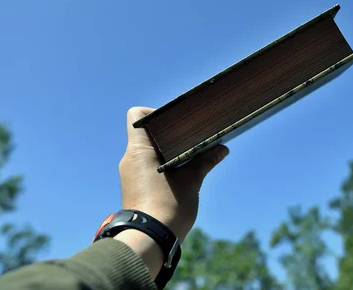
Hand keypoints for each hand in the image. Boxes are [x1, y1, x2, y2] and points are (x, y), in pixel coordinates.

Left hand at [118, 106, 228, 241]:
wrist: (149, 241)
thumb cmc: (167, 207)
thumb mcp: (191, 181)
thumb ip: (205, 161)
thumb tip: (222, 149)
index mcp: (139, 150)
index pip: (137, 116)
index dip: (156, 112)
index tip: (178, 122)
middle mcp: (130, 159)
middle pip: (147, 132)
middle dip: (170, 133)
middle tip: (191, 136)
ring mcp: (131, 174)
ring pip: (149, 151)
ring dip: (168, 150)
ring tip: (191, 154)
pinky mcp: (136, 187)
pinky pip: (148, 166)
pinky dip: (164, 164)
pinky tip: (183, 171)